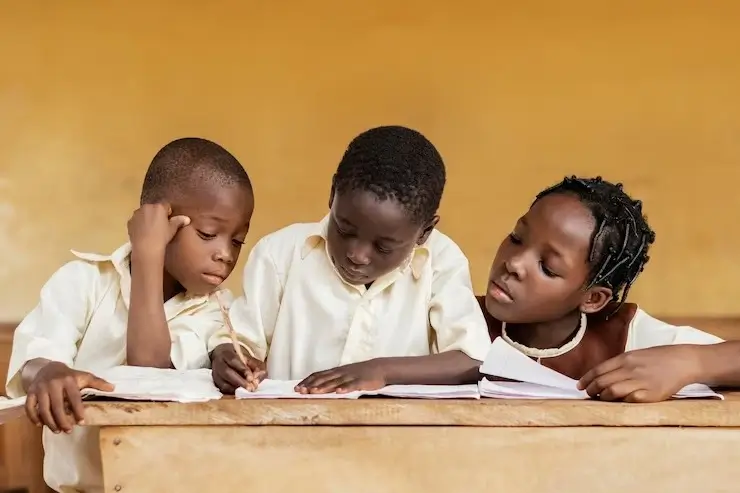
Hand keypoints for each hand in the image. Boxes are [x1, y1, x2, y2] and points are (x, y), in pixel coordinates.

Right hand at [25, 362, 113, 432]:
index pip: (74, 398)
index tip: (82, 422)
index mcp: (68, 380)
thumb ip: (97, 383)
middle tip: (68, 430)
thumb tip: (113, 388)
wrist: (47, 367)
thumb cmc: (68, 375)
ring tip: (57, 430)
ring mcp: (40, 389)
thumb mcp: (83, 376)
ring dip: (50, 422)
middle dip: (63, 421)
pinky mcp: (30, 393)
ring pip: (43, 409)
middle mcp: (53, 384)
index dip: (78, 411)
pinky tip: (40, 425)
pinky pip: (29, 408)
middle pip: (57, 406)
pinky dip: (34, 418)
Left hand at [127, 203, 189, 253]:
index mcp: (159, 207)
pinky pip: (137, 220)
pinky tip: (143, 233)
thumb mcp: (172, 229)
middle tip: (160, 226)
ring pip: (144, 213)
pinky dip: (139, 224)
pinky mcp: (130, 221)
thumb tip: (187, 218)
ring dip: (147, 218)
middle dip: (156, 214)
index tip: (168, 221)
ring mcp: (136, 214)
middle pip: (154, 208)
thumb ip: (179, 221)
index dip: (168, 213)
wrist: (145, 247)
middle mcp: (146, 207)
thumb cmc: (161, 237)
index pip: (166, 206)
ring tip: (150, 230)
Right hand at [211, 344, 265, 393]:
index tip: (251, 378)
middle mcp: (218, 363)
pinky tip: (240, 393)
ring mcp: (215, 374)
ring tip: (247, 392)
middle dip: (240, 381)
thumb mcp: (247, 358)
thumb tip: (259, 376)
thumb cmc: (237, 358)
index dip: (243, 369)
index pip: (234, 360)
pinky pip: (222, 389)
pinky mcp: (215, 382)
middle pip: (227, 373)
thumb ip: (255, 366)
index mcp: (227, 353)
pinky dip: (232, 392)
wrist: (221, 356)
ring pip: (223, 383)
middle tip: (250, 388)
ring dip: (236, 389)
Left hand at [295, 360, 385, 393]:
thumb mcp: (345, 375)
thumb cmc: (361, 373)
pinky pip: (352, 385)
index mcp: (336, 371)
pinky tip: (338, 392)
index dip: (307, 381)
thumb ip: (333, 380)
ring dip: (324, 387)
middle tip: (300, 391)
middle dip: (311, 385)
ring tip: (314, 392)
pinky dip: (344, 388)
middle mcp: (341, 373)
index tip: (296, 388)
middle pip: (323, 378)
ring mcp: (350, 376)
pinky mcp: (361, 381)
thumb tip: (318, 387)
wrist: (380, 368)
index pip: (318, 375)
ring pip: (335, 382)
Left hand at [577, 345, 702, 402]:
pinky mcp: (651, 394)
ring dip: (603, 397)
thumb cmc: (658, 358)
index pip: (599, 370)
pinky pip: (629, 400)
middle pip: (602, 381)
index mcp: (625, 358)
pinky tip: (619, 403)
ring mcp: (640, 382)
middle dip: (591, 389)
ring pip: (612, 391)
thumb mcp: (636, 355)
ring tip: (600, 398)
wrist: (683, 361)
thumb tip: (602, 375)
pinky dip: (621, 402)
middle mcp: (630, 369)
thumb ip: (620, 364)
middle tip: (587, 394)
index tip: (579, 385)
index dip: (586, 379)